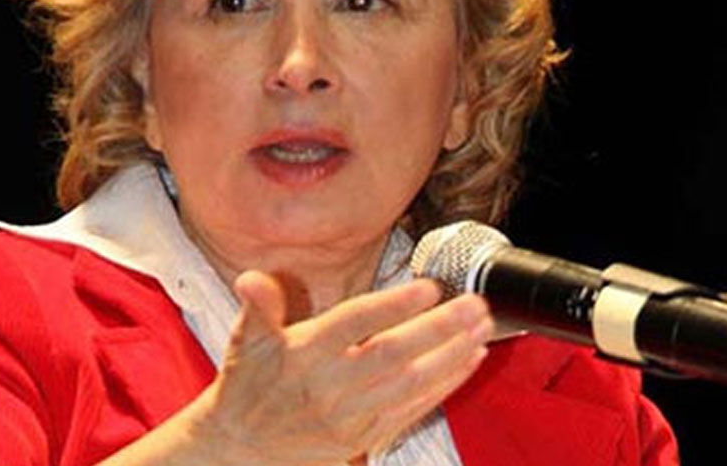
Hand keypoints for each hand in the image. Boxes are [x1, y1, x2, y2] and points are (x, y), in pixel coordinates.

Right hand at [190, 270, 492, 465]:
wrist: (243, 451)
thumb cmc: (250, 386)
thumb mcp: (248, 340)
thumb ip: (260, 306)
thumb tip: (251, 278)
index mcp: (304, 353)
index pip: (354, 324)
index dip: (392, 306)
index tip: (428, 287)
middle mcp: (331, 384)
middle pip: (393, 354)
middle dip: (439, 330)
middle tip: (474, 305)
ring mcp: (351, 414)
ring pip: (410, 383)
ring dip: (452, 355)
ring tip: (483, 327)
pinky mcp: (366, 435)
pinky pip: (413, 408)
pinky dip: (446, 384)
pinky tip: (470, 360)